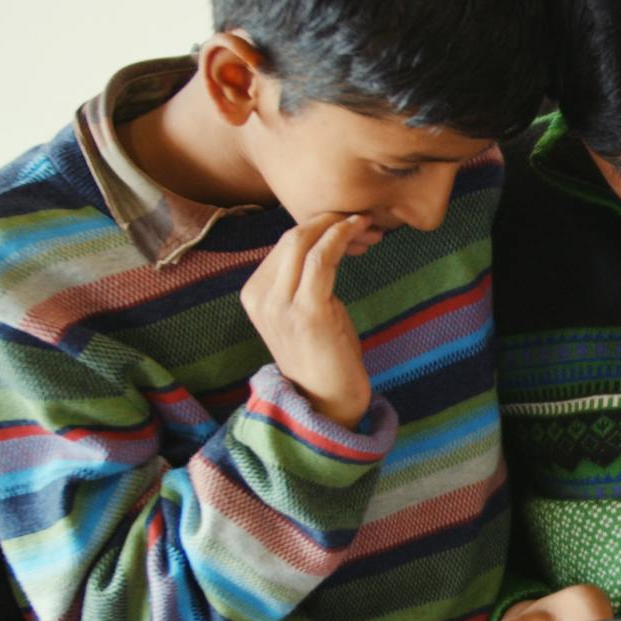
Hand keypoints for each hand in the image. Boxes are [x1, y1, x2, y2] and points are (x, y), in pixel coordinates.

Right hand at [239, 213, 371, 428]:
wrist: (326, 402)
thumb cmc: (323, 357)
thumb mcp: (303, 313)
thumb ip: (303, 281)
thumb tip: (325, 243)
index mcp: (254, 295)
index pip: (282, 245)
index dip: (317, 227)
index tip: (348, 226)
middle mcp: (260, 297)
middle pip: (290, 237)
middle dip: (326, 220)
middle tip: (359, 218)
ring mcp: (280, 305)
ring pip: (303, 241)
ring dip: (337, 224)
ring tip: (365, 222)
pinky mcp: (307, 312)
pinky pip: (321, 258)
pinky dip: (340, 236)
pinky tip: (359, 229)